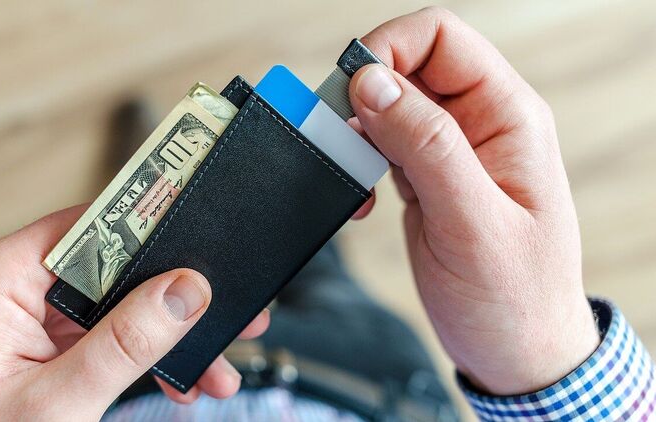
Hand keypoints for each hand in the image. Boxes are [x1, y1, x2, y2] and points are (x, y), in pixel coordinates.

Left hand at [0, 205, 269, 419]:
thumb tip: (184, 290)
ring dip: (165, 333)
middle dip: (172, 296)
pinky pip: (105, 330)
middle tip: (221, 309)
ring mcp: (29, 312)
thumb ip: (125, 342)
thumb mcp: (59, 400)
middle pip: (114, 264)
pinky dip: (142, 352)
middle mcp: (13, 283)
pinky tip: (177, 377)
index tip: (200, 236)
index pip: (93, 225)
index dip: (151, 228)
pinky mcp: (43, 339)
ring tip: (212, 363)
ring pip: (118, 302)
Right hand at [350, 7, 598, 394]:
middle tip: (338, 135)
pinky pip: (382, 145)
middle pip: (408, 67)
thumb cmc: (515, 296)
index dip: (389, 49)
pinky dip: (358, 161)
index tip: (352, 88)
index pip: (441, 39)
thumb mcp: (471, 221)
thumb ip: (425, 146)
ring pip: (388, 106)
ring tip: (351, 172)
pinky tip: (362, 196)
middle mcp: (479, 124)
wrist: (516, 352)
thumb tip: (374, 82)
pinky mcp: (426, 179)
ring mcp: (450, 152)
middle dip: (363, 92)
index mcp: (507, 116)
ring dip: (357, 130)